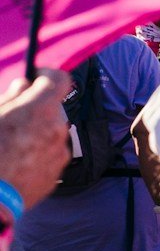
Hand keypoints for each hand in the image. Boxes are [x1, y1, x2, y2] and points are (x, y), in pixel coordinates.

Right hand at [0, 69, 71, 213]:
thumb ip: (10, 98)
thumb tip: (23, 86)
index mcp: (39, 110)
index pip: (60, 79)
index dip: (47, 76)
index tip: (35, 78)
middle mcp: (56, 129)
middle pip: (52, 109)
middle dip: (35, 109)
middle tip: (12, 116)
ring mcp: (59, 153)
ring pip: (51, 133)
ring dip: (36, 133)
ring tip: (10, 146)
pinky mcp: (56, 174)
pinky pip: (50, 155)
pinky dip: (37, 154)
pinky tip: (15, 163)